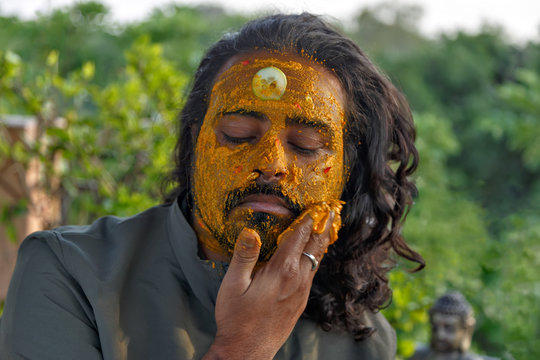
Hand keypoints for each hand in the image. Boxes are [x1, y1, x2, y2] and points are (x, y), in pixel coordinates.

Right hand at [203, 205, 339, 359]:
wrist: (247, 351)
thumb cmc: (237, 318)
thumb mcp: (233, 285)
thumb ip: (244, 255)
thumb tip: (251, 231)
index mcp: (282, 270)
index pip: (299, 237)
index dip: (308, 218)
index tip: (316, 205)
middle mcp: (297, 279)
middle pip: (315, 246)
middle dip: (323, 226)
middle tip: (332, 211)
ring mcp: (301, 292)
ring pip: (317, 260)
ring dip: (322, 242)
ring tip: (327, 228)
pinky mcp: (300, 302)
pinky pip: (312, 273)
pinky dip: (316, 258)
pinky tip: (312, 257)